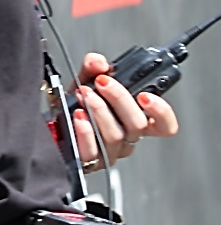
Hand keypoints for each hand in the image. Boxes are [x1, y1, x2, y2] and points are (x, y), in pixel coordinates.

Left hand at [69, 54, 176, 170]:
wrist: (50, 125)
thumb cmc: (75, 106)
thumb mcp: (86, 82)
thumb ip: (94, 68)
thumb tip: (98, 62)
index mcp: (137, 122)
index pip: (165, 125)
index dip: (162, 112)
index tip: (145, 95)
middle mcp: (128, 139)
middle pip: (138, 124)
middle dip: (120, 99)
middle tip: (103, 82)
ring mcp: (111, 153)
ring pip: (116, 135)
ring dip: (99, 110)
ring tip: (84, 94)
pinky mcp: (91, 162)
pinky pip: (93, 150)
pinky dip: (86, 131)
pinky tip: (78, 116)